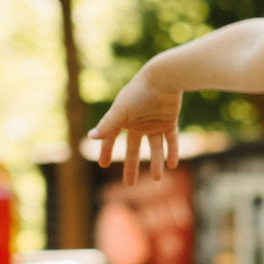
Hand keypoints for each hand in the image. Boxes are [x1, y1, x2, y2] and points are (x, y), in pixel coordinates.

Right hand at [89, 66, 180, 182]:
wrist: (163, 79)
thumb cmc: (138, 93)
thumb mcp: (121, 111)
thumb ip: (107, 125)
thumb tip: (90, 137)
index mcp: (123, 118)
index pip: (111, 137)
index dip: (106, 151)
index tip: (103, 164)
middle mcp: (138, 122)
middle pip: (133, 148)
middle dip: (131, 165)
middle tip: (130, 184)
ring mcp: (154, 122)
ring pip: (155, 147)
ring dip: (156, 162)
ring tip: (158, 179)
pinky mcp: (169, 120)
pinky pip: (172, 139)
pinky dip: (173, 151)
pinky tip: (172, 164)